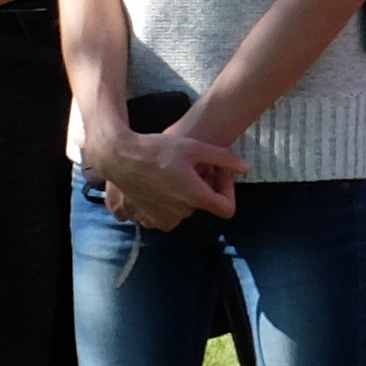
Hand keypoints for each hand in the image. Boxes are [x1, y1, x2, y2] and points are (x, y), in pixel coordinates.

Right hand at [92, 126, 245, 228]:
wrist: (119, 157)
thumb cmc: (157, 150)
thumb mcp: (193, 147)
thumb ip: (224, 158)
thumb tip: (246, 168)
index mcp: (196, 197)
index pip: (227, 209)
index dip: (227, 191)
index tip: (217, 174)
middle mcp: (182, 213)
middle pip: (203, 204)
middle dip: (202, 186)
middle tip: (192, 165)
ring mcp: (164, 218)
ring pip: (185, 208)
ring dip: (185, 194)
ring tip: (174, 172)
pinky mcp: (148, 218)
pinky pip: (167, 213)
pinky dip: (168, 201)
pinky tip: (161, 182)